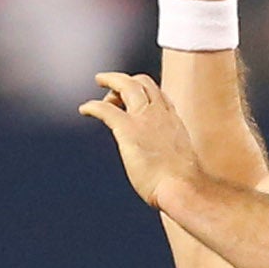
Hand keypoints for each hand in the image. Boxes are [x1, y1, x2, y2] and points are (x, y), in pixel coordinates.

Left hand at [79, 70, 202, 209]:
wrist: (183, 187)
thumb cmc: (184, 186)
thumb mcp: (182, 165)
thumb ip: (173, 161)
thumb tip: (170, 175)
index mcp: (174, 122)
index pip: (160, 96)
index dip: (147, 92)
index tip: (137, 97)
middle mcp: (160, 114)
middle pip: (144, 83)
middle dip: (127, 81)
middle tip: (113, 87)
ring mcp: (144, 119)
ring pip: (127, 86)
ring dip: (111, 80)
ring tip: (99, 80)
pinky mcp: (128, 129)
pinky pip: (106, 109)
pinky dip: (93, 106)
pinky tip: (84, 109)